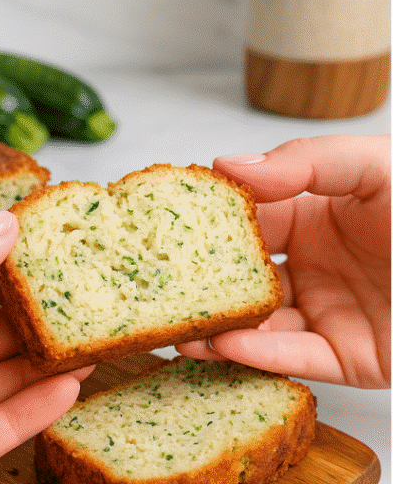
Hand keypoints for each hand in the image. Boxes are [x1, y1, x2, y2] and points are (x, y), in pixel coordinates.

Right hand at [176, 134, 389, 387]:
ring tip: (176, 325)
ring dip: (214, 325)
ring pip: (257, 320)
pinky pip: (297, 358)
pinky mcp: (352, 357)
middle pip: (239, 270)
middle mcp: (310, 259)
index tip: (158, 222)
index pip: (241, 213)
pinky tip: (226, 345)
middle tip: (151, 282)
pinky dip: (259, 355)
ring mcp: (328, 309)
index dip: (201, 219)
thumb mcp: (375, 168)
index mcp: (308, 208)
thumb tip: (227, 166)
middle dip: (196, 278)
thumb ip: (303, 162)